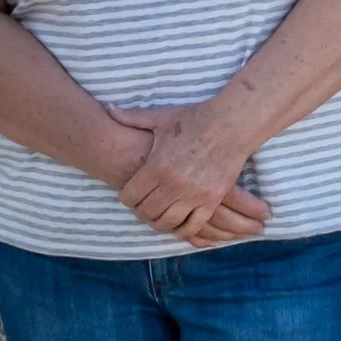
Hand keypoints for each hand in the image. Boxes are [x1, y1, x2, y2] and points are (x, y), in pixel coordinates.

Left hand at [114, 104, 269, 244]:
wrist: (231, 123)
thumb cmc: (195, 119)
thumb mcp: (161, 118)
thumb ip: (133, 118)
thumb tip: (109, 110)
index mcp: (157, 166)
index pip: (130, 196)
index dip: (126, 198)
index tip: (129, 196)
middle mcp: (173, 184)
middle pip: (146, 212)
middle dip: (140, 212)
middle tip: (142, 208)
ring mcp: (193, 195)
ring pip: (167, 222)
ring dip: (159, 223)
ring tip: (158, 216)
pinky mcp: (211, 200)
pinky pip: (193, 226)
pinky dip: (183, 230)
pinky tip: (179, 225)